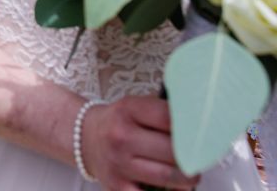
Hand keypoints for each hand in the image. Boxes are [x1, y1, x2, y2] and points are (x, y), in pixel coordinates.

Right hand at [83, 96, 199, 190]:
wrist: (86, 139)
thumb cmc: (119, 123)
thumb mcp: (135, 107)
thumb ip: (163, 113)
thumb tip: (201, 126)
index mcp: (128, 110)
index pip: (169, 118)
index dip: (192, 127)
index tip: (203, 133)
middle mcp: (121, 136)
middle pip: (174, 150)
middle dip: (193, 157)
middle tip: (198, 157)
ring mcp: (118, 163)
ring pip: (170, 176)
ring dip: (188, 178)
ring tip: (188, 174)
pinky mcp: (117, 187)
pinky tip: (172, 187)